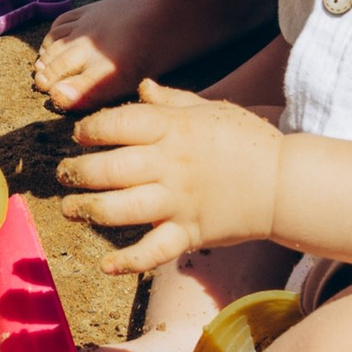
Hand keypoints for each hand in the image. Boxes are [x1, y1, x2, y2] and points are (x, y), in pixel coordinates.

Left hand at [56, 79, 284, 272]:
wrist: (286, 183)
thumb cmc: (248, 140)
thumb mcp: (212, 109)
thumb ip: (173, 100)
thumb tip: (143, 86)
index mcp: (174, 129)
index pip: (119, 124)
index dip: (91, 128)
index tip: (80, 135)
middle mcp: (171, 165)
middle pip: (111, 168)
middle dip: (79, 172)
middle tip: (64, 174)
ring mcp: (179, 201)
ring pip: (122, 208)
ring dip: (89, 210)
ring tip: (71, 209)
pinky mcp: (190, 233)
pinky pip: (154, 250)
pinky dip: (129, 261)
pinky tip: (107, 264)